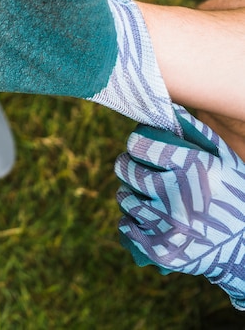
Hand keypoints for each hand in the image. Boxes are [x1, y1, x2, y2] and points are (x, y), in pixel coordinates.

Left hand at [116, 105, 244, 309]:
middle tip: (142, 172)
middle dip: (131, 166)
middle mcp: (177, 194)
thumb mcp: (225, 160)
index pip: (139, 143)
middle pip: (126, 168)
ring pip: (124, 197)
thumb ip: (196, 133)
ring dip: (133, 195)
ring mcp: (166, 224)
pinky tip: (151, 221)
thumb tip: (167, 109)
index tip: (142, 147)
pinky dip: (133, 223)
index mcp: (192, 167)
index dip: (138, 143)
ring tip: (153, 198)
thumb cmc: (233, 195)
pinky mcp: (159, 249)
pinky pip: (125, 226)